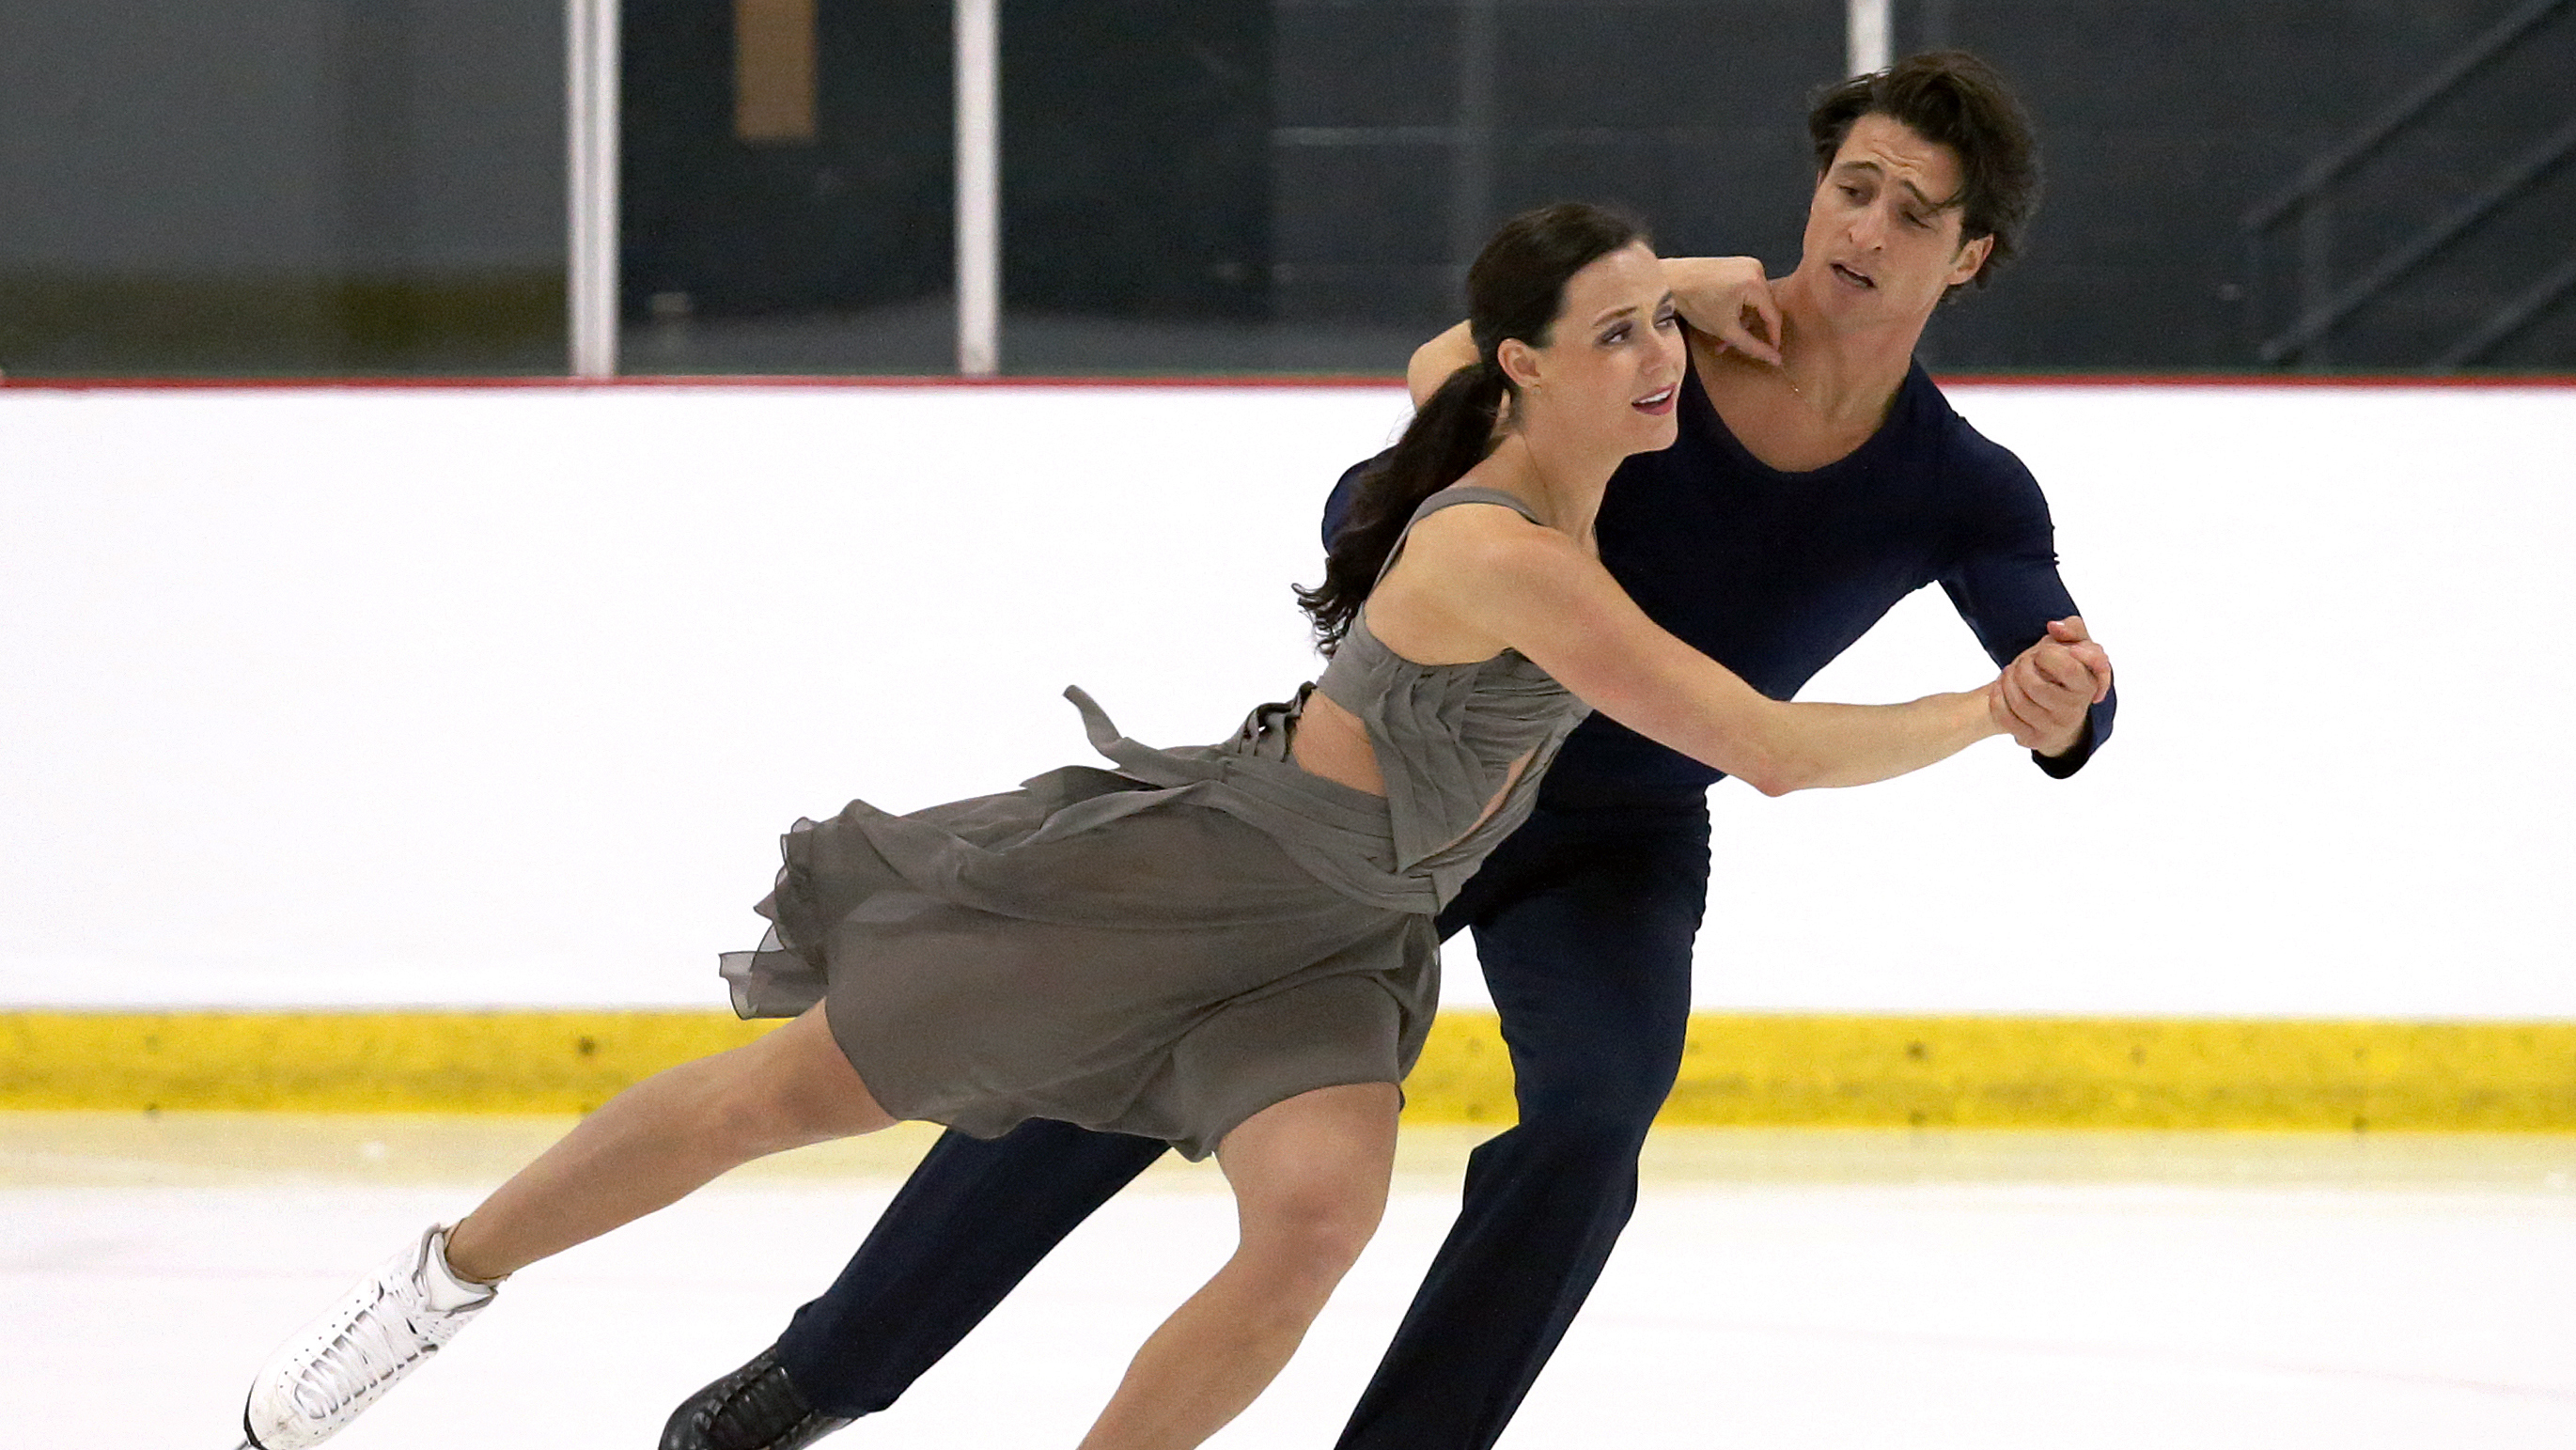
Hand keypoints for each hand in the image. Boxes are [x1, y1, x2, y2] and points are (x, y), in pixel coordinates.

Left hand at [1663, 256, 1783, 366]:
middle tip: (1732, 345)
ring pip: (1754, 300)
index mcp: (1756, 282)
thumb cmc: (1695, 304)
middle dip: (1749, 328)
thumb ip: (1753, 346)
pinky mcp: (1736, 263)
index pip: (1774, 315)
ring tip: (1722, 335)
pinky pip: (1747, 289)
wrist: (1669, 279)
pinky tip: (1723, 316)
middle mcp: (1756, 269)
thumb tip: (1776, 360)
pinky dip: (1738, 305)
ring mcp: (1746, 264)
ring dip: (1741, 319)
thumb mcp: (1726, 330)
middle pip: (1764, 307)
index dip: (1773, 337)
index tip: (1771, 355)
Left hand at [1996, 617, 2111, 754]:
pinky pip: (2004, 717)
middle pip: (2034, 685)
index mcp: (2088, 685)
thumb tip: (2054, 627)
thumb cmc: (2064, 668)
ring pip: (2018, 701)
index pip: (2067, 666)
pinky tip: (2001, 688)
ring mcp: (2054, 728)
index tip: (2044, 652)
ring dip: (2007, 680)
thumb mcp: (2075, 644)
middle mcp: (2074, 711)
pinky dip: (1997, 697)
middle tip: (2023, 661)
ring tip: (2011, 673)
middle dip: (2022, 666)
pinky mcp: (2033, 740)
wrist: (2053, 706)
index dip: (2047, 654)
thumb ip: (2073, 628)